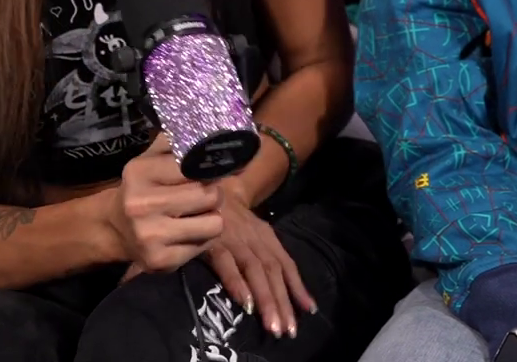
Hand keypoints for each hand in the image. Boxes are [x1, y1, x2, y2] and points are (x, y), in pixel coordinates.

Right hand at [110, 133, 224, 273]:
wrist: (114, 228)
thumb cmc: (142, 188)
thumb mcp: (152, 158)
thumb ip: (179, 141)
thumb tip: (216, 136)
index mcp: (139, 173)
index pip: (196, 166)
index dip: (206, 170)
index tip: (202, 175)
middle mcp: (141, 205)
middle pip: (210, 195)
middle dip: (211, 195)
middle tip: (201, 197)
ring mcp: (150, 236)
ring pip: (215, 223)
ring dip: (211, 218)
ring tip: (196, 216)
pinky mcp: (160, 261)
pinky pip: (206, 246)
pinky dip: (202, 239)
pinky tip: (186, 234)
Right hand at [202, 185, 316, 339]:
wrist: (207, 185)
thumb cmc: (231, 216)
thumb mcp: (252, 231)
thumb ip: (263, 253)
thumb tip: (279, 284)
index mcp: (267, 237)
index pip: (287, 265)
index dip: (298, 288)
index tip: (309, 311)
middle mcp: (255, 239)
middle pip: (274, 272)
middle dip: (282, 303)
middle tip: (288, 330)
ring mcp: (235, 239)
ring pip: (256, 271)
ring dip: (265, 300)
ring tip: (273, 326)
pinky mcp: (213, 241)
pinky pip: (227, 265)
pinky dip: (237, 283)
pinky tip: (246, 303)